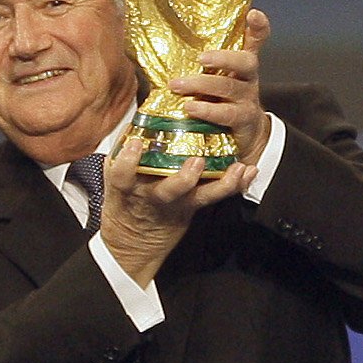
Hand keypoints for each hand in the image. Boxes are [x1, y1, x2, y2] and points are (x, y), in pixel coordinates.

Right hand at [99, 132, 257, 287]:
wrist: (133, 244)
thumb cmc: (125, 203)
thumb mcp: (114, 181)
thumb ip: (122, 154)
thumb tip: (137, 118)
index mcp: (127, 188)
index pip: (121, 175)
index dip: (127, 161)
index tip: (135, 144)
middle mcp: (153, 197)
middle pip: (168, 190)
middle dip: (183, 179)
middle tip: (196, 163)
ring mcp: (175, 203)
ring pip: (199, 196)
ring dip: (220, 183)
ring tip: (236, 169)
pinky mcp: (192, 206)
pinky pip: (215, 195)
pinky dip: (234, 183)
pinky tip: (248, 171)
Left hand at [169, 7, 272, 164]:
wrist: (243, 137)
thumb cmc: (222, 102)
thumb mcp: (216, 80)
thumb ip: (201, 66)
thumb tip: (161, 49)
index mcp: (242, 65)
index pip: (257, 40)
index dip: (258, 27)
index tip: (253, 14)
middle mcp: (249, 79)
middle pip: (245, 62)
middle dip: (222, 58)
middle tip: (200, 58)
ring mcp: (247, 100)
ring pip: (230, 87)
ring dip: (203, 85)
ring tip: (177, 86)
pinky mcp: (242, 122)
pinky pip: (226, 115)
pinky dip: (207, 111)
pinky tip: (190, 108)